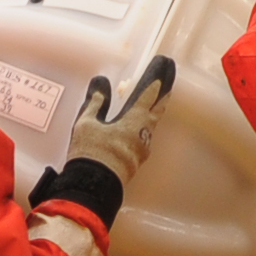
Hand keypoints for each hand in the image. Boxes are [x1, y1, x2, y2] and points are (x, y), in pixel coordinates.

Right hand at [51, 58, 174, 213]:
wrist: (92, 188)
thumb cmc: (91, 153)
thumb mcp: (87, 124)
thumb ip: (96, 102)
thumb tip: (101, 83)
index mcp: (135, 122)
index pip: (149, 95)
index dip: (156, 80)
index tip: (164, 68)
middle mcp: (144, 135)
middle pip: (157, 110)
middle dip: (162, 96)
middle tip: (168, 84)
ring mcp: (142, 150)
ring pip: (150, 125)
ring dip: (151, 112)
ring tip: (151, 103)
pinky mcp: (135, 161)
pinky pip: (142, 138)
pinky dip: (141, 126)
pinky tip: (134, 127)